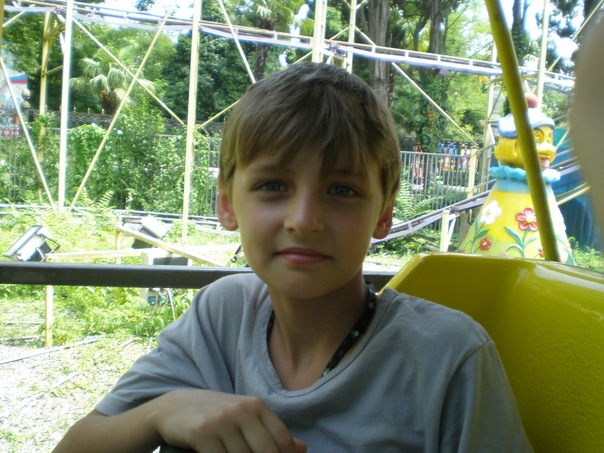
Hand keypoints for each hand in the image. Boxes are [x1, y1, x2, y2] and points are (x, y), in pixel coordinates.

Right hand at [150, 389, 306, 452]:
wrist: (174, 406)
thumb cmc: (215, 415)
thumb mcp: (245, 417)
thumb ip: (271, 432)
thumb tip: (302, 449)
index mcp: (256, 406)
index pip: (282, 440)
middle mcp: (242, 410)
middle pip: (267, 452)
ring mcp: (222, 421)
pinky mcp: (203, 433)